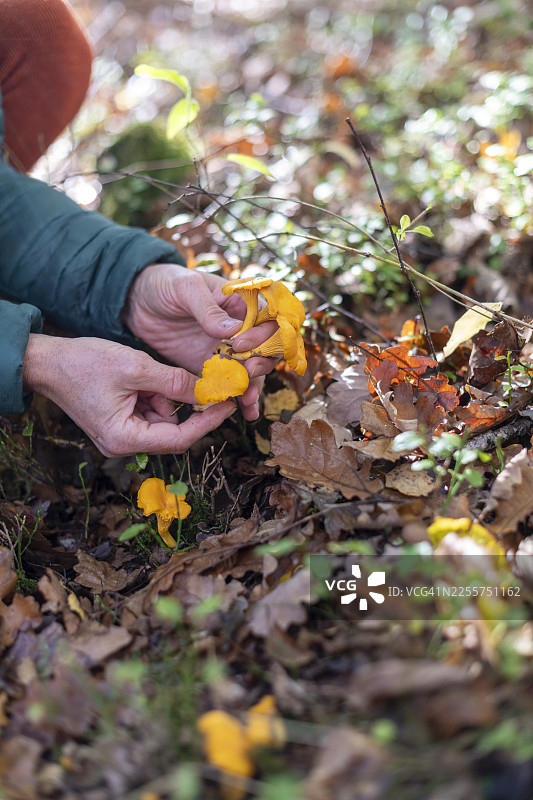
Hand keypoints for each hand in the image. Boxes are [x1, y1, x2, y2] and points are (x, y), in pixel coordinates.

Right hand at [23, 334, 236, 456]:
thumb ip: (175, 382)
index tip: (227, 404)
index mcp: (124, 438)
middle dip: (188, 407)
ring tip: (148, 372)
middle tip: (210, 385)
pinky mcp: (119, 422)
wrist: (47, 361)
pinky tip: (142, 377)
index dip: (207, 421)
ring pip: (162, 418)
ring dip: (167, 395)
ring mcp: (120, 435)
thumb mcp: (136, 367)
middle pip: (172, 432)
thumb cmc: (84, 363)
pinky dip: (154, 393)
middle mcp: (122, 444)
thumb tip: (209, 391)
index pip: (179, 439)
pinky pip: (149, 411)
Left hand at [122, 263, 277, 420]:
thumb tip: (235, 331)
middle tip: (247, 373)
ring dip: (254, 386)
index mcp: (241, 302)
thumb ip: (209, 310)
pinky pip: (230, 384)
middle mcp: (241, 328)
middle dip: (262, 364)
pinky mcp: (211, 368)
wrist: (137, 301)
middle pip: (267, 349)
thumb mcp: (186, 288)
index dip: (263, 334)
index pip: (268, 320)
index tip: (240, 344)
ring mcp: (226, 350)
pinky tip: (244, 413)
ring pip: (252, 371)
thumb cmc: (165, 283)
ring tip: (248, 401)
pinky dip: (239, 398)